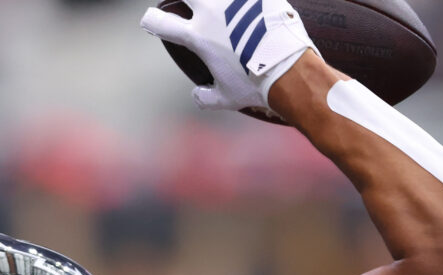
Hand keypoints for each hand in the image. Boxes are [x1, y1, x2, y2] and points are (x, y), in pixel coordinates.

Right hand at [140, 0, 316, 113]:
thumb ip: (207, 97)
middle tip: (190, 7)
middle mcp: (212, 12)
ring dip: (213, 2)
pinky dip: (246, 2)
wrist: (291, 69)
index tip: (152, 21)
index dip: (151, 21)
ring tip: (222, 9)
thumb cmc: (258, 85)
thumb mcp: (228, 97)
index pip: (161, 22)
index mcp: (198, 36)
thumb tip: (197, 95)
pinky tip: (249, 7)